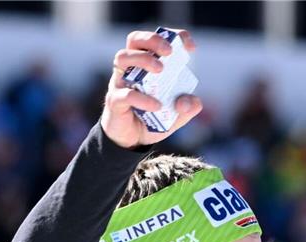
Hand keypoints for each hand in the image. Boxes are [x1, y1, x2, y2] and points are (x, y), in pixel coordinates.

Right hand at [101, 29, 202, 148]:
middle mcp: (132, 68)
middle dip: (153, 40)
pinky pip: (124, 94)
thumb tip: (188, 101)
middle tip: (169, 52)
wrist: (133, 140)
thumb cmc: (153, 118)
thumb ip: (188, 106)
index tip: (190, 46)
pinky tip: (156, 105)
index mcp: (147, 65)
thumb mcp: (177, 114)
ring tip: (161, 70)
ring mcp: (121, 82)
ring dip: (143, 59)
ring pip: (122, 58)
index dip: (172, 36)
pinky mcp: (115, 101)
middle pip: (134, 40)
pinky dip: (141, 98)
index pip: (154, 41)